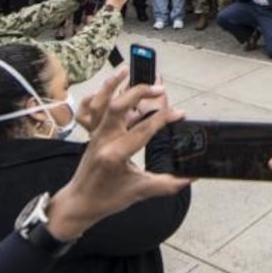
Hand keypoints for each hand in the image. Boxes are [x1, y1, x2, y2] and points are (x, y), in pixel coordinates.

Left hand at [47, 76, 190, 240]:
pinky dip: (100, 97)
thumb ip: (168, 183)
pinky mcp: (92, 134)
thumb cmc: (106, 199)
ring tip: (127, 70)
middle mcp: (103, 140)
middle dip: (138, 92)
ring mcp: (94, 135)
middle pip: (118, 106)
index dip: (164, 119)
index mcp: (115, 154)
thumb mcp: (140, 191)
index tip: (180, 114)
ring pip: (101, 103)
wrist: (80, 203)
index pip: (143, 130)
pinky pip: (90, 110)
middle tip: (159, 88)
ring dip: (113, 85)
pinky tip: (112, 90)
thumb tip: (191, 176)